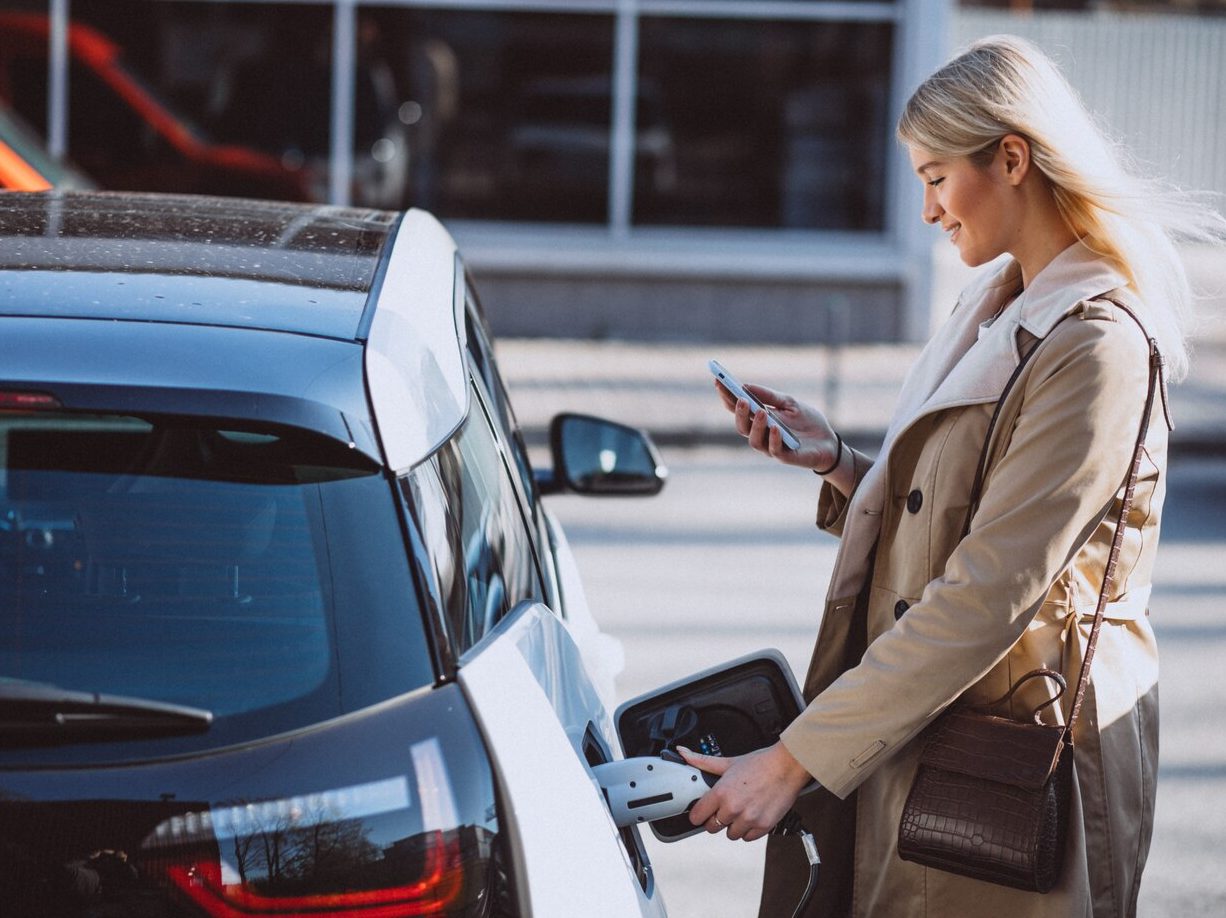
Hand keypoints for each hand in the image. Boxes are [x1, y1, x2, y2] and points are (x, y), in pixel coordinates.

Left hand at [679, 741, 812, 841]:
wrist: (787, 766)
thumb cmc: (760, 764)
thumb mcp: (729, 762)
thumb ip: (703, 761)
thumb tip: (684, 753)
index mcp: (722, 792)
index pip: (698, 816)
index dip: (697, 814)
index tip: (700, 814)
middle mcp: (733, 808)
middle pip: (712, 827)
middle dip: (715, 820)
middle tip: (723, 810)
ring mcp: (749, 819)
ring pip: (730, 835)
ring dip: (733, 826)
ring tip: (740, 812)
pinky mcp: (763, 826)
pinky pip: (748, 838)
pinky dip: (748, 831)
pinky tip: (751, 817)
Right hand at [712, 380, 839, 471]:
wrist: (828, 440)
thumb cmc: (807, 420)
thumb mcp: (789, 402)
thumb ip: (769, 396)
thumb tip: (746, 385)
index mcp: (759, 418)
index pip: (738, 408)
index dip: (726, 396)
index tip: (718, 382)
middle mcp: (760, 434)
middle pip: (741, 426)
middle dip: (739, 413)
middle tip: (741, 399)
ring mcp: (770, 446)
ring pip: (754, 440)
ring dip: (756, 426)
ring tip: (761, 412)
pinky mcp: (785, 456)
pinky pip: (774, 450)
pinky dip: (773, 439)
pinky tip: (776, 428)